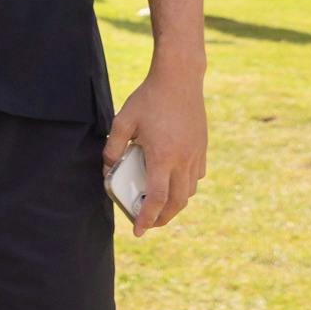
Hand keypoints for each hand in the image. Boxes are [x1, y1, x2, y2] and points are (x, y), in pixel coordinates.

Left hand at [102, 71, 205, 235]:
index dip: (147, 217)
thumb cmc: (148, 99)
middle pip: (177, 202)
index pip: (157, 198)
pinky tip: (174, 184)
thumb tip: (108, 169)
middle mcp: (183, 160)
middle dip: (162, 218)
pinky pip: (197, 176)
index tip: (138, 230)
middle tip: (148, 224)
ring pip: (189, 191)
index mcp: (162, 156)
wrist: (180, 79)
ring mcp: (196, 154)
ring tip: (160, 208)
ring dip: (175, 205)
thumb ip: (112, 148)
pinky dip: (186, 187)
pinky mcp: (202, 147)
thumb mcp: (122, 121)